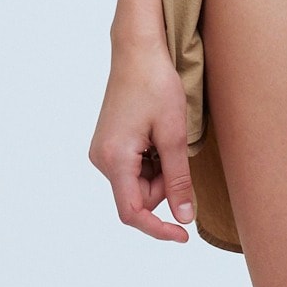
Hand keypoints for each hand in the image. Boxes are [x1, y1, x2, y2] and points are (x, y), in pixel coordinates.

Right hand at [89, 40, 195, 241]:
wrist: (137, 51)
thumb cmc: (155, 85)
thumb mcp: (173, 135)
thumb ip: (178, 180)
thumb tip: (184, 217)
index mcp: (114, 158)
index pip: (132, 212)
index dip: (158, 228)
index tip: (183, 234)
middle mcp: (102, 159)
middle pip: (138, 197)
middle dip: (164, 187)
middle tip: (179, 153)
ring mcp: (103, 152)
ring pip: (138, 184)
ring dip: (160, 172)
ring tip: (167, 137)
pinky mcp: (109, 145)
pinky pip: (133, 169)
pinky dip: (152, 162)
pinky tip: (157, 134)